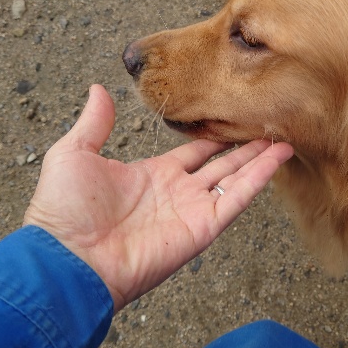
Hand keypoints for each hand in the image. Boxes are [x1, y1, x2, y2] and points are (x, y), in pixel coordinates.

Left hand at [24, 85, 292, 311]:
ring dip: (260, 159)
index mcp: (153, 175)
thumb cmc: (64, 210)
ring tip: (283, 137)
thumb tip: (98, 89)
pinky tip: (278, 156)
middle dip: (244, 146)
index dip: (214, 134)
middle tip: (267, 124)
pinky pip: (238, 198)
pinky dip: (260, 177)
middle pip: (222, 164)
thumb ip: (95, 122)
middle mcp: (178, 192)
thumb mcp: (75, 153)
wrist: (68, 258)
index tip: (233, 116)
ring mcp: (193, 209)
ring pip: (236, 178)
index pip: (194, 151)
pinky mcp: (204, 227)